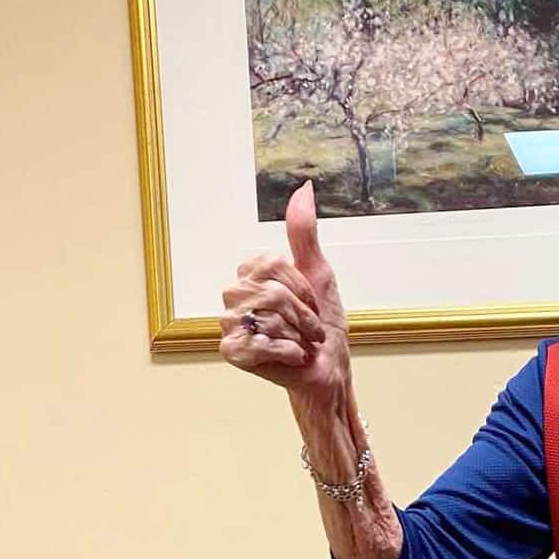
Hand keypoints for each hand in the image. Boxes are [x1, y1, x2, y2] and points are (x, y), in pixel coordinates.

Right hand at [220, 182, 349, 407]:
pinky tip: (291, 357)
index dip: (302, 288)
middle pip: (271, 293)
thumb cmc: (323, 325)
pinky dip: (287, 352)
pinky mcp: (233, 351)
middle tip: (310, 328)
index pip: (273, 264)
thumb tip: (304, 189)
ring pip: (268, 319)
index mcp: (251, 272)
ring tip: (300, 342)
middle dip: (303, 314)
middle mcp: (235, 294)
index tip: (312, 303)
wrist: (327, 369)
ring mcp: (230, 323)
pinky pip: (260, 344)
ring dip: (298, 335)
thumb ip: (304, 233)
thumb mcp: (318, 273)